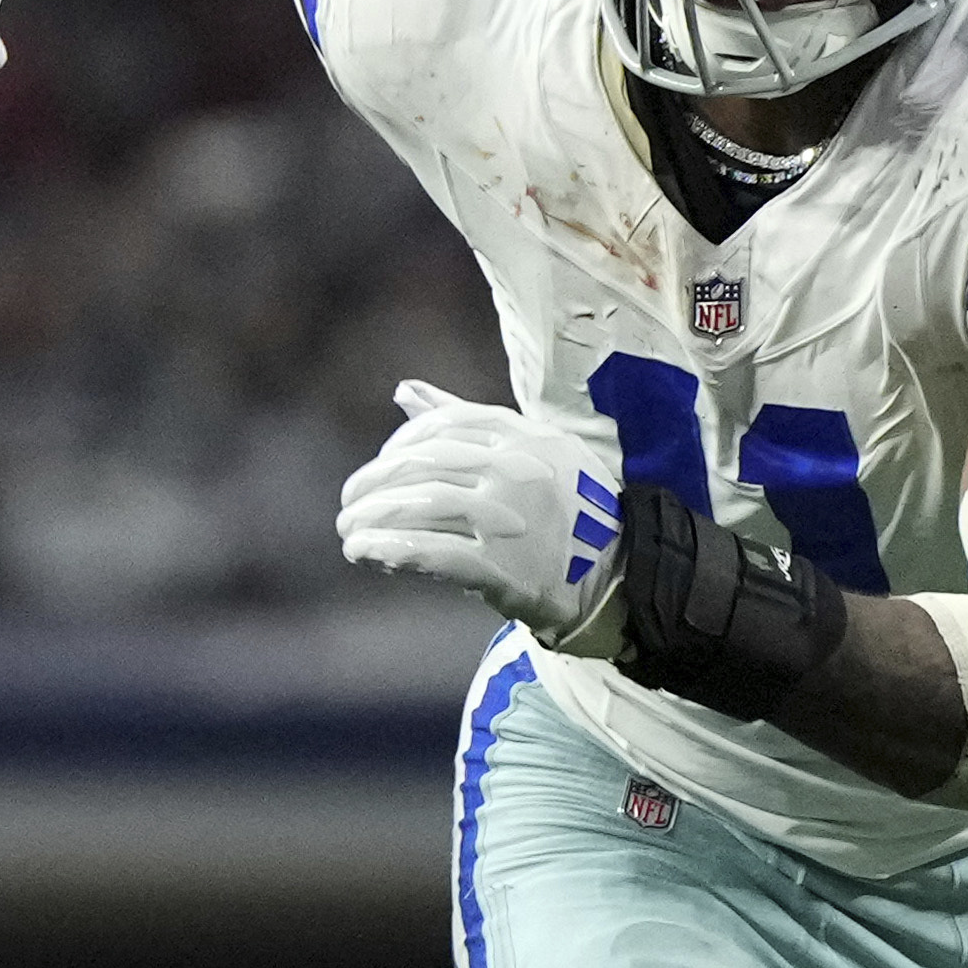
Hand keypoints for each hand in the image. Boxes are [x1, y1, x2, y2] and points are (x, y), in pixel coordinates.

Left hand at [335, 380, 623, 645]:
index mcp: (525, 436)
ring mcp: (511, 520)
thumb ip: (465, 419)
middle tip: (347, 504)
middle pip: (423, 466)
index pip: (442, 427)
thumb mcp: (532, 450)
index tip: (380, 468)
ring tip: (349, 532)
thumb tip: (404, 390)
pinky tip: (365, 554)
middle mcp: (517, 471)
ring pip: (422, 507)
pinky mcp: (504, 568)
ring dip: (373, 519)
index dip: (398, 446)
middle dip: (374, 484)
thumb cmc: (567, 511)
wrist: (619, 577)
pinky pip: (432, 552)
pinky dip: (390, 550)